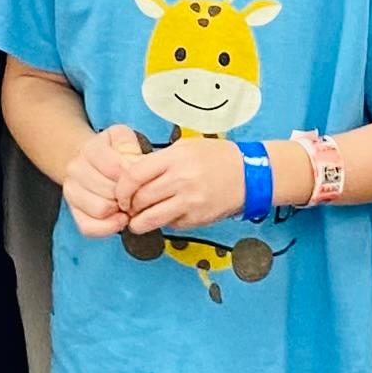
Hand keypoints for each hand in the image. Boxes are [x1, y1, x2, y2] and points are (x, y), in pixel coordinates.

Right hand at [63, 124, 150, 237]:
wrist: (94, 164)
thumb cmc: (116, 154)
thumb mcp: (125, 141)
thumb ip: (132, 148)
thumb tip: (135, 167)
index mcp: (90, 148)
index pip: (114, 168)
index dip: (132, 178)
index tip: (141, 180)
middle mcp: (75, 168)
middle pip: (108, 191)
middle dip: (128, 196)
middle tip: (136, 195)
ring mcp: (71, 191)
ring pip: (100, 210)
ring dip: (119, 211)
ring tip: (127, 205)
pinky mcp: (73, 211)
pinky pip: (89, 228)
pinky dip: (108, 228)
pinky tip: (119, 219)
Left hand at [121, 134, 244, 231]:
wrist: (251, 175)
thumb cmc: (217, 157)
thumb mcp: (186, 148)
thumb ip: (159, 160)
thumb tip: (131, 175)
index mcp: (174, 159)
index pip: (133, 176)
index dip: (121, 188)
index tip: (121, 193)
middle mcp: (180, 181)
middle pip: (139, 199)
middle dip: (128, 206)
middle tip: (129, 207)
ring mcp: (189, 203)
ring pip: (150, 219)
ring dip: (139, 222)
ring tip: (139, 219)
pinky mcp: (197, 219)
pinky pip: (170, 225)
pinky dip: (163, 222)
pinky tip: (168, 214)